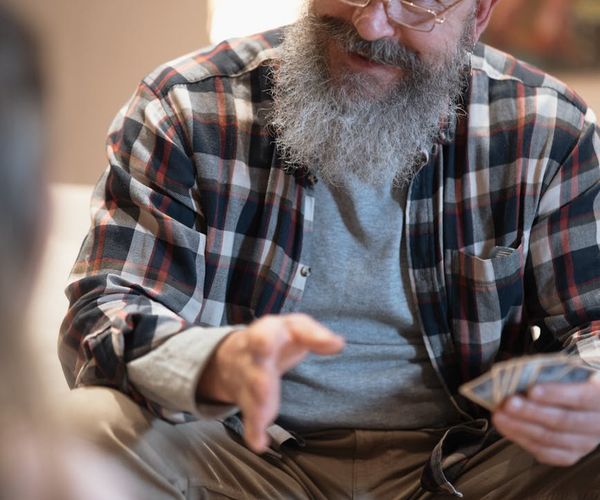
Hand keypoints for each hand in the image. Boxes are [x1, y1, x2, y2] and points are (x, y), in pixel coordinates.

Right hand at [197, 313, 344, 451]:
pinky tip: (259, 443)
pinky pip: (248, 412)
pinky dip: (252, 428)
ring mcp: (248, 370)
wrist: (230, 357)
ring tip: (267, 415)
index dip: (312, 333)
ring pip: (253, 380)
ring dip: (259, 395)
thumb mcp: (296, 331)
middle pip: (260, 343)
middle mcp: (258, 346)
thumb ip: (315, 336)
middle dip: (263, 345)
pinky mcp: (244, 396)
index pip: (296, 325)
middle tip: (265, 348)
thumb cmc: (276, 342)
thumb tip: (339, 342)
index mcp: (277, 328)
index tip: (332, 343)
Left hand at [493, 377, 599, 465]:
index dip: (556, 395)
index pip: (582, 398)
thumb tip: (522, 375)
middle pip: (562, 421)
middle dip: (531, 412)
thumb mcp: (572, 372)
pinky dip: (523, 440)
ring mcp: (584, 443)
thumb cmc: (573, 381)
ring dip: (520, 427)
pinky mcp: (571, 455)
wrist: (586, 405)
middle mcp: (597, 425)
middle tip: (507, 403)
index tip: (532, 390)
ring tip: (499, 416)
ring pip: (550, 439)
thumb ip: (553, 374)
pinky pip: (546, 453)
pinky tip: (507, 429)